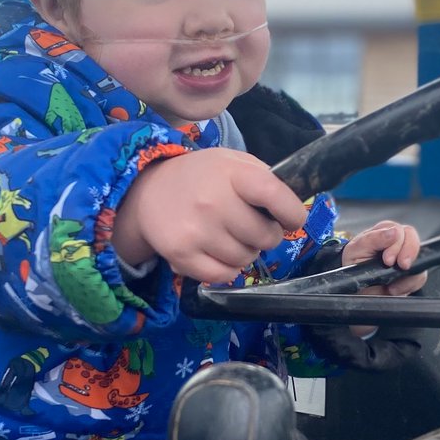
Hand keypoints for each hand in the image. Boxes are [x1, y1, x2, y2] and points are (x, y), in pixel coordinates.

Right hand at [112, 148, 307, 282]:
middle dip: (265, 236)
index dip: (292, 213)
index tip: (291, 220)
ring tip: (228, 237)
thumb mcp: (232, 163)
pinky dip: (227, 270)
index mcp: (231, 173)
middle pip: (265, 237)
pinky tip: (216, 252)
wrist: (148, 190)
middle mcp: (213, 202)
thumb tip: (291, 210)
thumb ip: (262, 179)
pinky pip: (224, 276)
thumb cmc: (201, 177)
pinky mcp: (181, 255)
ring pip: (245, 259)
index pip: (275, 195)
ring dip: (245, 253)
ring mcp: (196, 230)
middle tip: (249, 227)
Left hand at [342, 220, 427, 335]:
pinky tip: (394, 288)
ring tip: (392, 284)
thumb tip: (394, 232)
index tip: (388, 260)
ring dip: (408, 274)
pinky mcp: (411, 275)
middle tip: (400, 266)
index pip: (401, 230)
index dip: (398, 244)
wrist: (353, 288)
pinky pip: (420, 277)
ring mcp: (405, 258)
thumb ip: (373, 239)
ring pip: (421, 259)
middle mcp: (397, 243)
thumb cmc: (352, 265)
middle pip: (414, 240)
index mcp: (384, 233)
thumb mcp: (355, 251)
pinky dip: (408, 285)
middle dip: (408, 254)